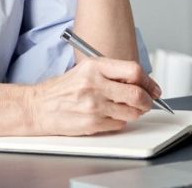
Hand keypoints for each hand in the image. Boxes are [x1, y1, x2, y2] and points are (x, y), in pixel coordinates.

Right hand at [24, 58, 162, 135]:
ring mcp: (94, 105)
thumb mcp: (85, 70)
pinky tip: (109, 116)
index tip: (153, 88)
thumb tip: (140, 81)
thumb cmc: (62, 89)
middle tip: (147, 102)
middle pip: (137, 94)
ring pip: (132, 112)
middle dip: (148, 100)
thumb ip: (112, 73)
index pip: (134, 70)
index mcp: (94, 67)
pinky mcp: (92, 123)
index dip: (148, 81)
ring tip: (125, 108)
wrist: (38, 107)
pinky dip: (119, 121)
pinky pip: (119, 124)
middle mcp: (95, 84)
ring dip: (134, 112)